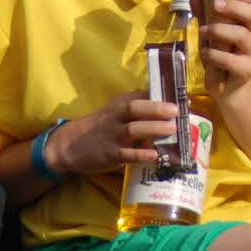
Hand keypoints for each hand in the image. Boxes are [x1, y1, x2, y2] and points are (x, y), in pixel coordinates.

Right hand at [43, 91, 175, 175]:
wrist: (69, 145)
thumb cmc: (100, 128)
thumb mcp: (115, 113)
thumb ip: (137, 110)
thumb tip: (170, 109)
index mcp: (119, 105)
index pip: (141, 95)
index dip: (162, 95)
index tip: (182, 98)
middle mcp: (116, 117)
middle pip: (135, 108)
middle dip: (157, 108)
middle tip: (177, 111)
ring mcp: (112, 136)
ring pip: (133, 129)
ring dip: (153, 128)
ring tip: (172, 129)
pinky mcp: (109, 154)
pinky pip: (126, 154)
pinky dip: (140, 154)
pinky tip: (154, 155)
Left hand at [199, 0, 250, 100]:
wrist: (226, 85)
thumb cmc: (222, 51)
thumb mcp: (213, 29)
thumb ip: (205, 13)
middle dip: (234, 7)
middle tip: (216, 5)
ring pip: (241, 35)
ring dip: (218, 30)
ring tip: (203, 31)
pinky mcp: (245, 70)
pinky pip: (229, 59)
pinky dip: (213, 54)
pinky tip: (205, 53)